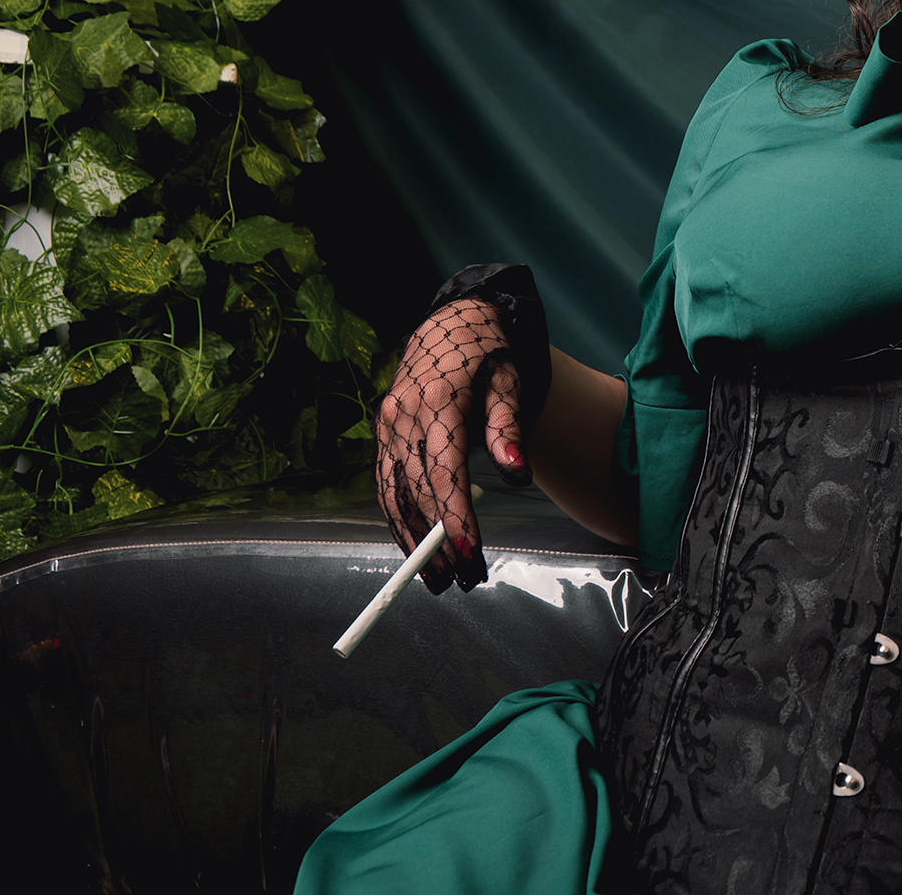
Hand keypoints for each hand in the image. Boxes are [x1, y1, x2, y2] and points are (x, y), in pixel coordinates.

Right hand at [374, 298, 531, 591]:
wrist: (453, 322)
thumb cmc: (490, 355)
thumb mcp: (509, 383)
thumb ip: (508, 428)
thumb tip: (518, 473)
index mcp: (438, 403)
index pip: (444, 473)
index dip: (454, 517)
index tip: (469, 554)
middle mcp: (404, 416)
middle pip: (417, 491)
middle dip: (438, 540)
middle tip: (462, 579)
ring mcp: (388, 425)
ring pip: (393, 493)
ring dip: (410, 540)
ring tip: (435, 578)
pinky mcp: (383, 433)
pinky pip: (385, 484)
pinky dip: (396, 518)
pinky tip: (413, 546)